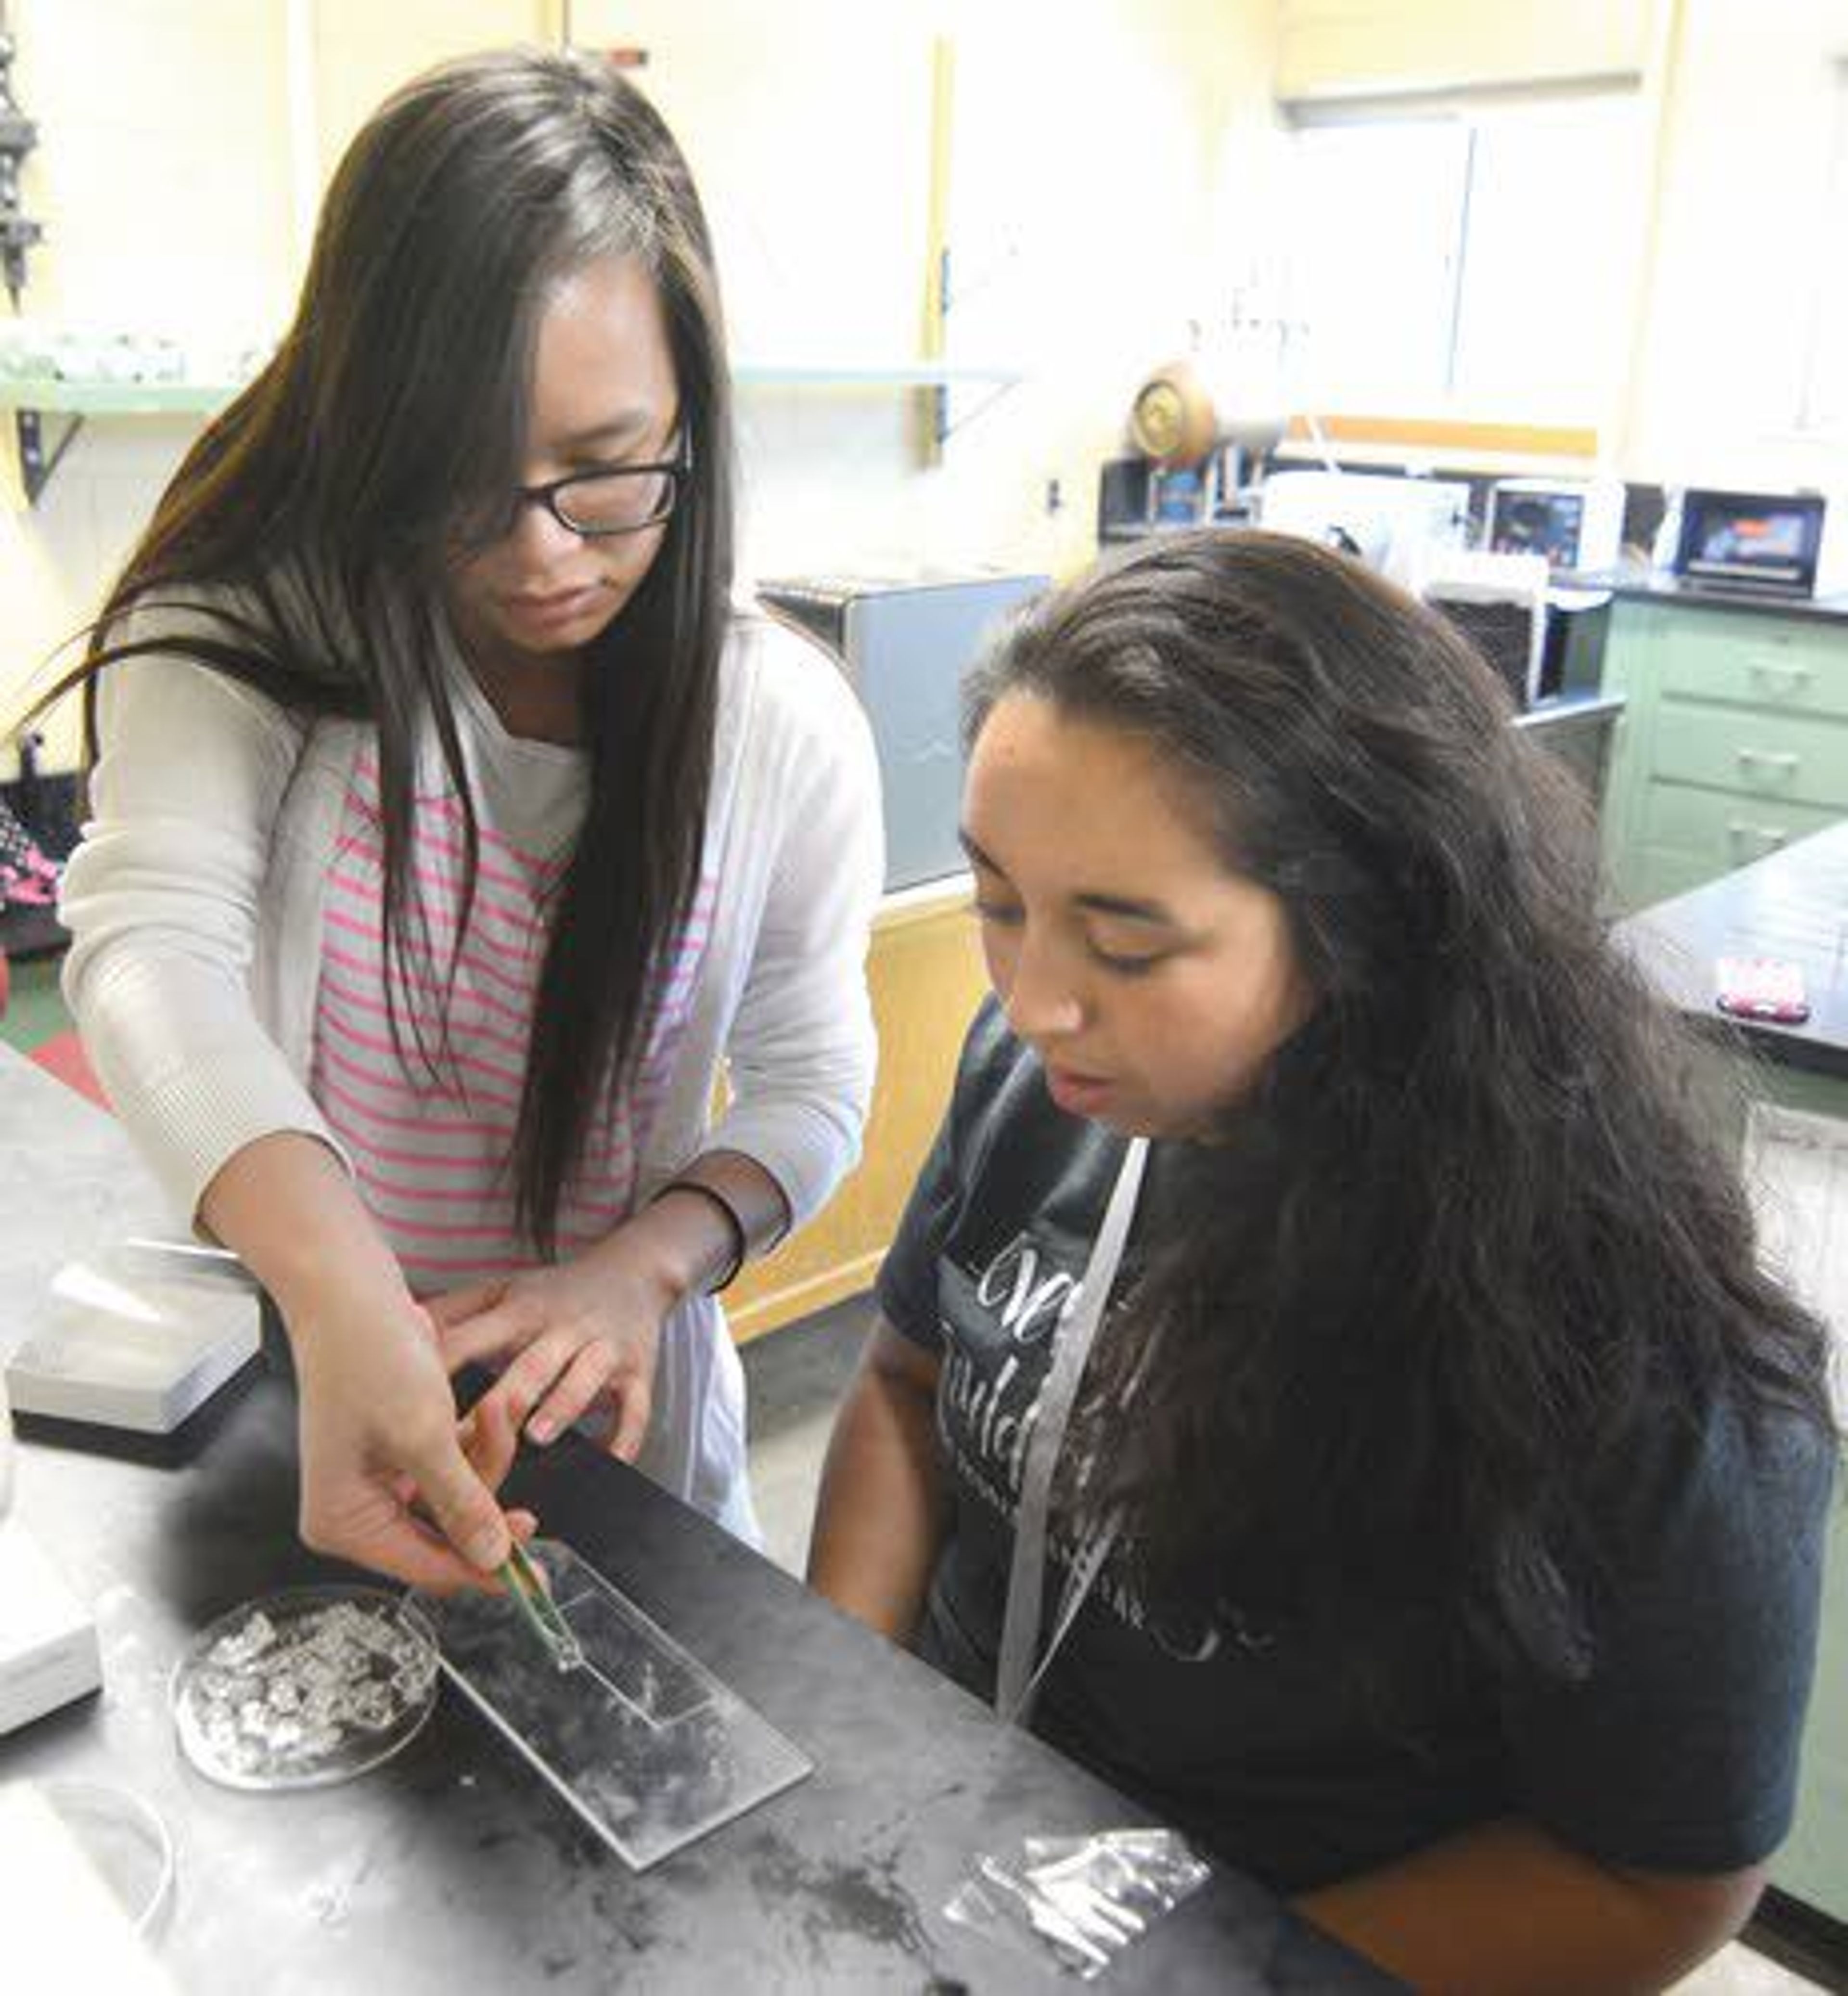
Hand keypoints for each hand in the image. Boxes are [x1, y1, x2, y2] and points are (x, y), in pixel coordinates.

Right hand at [292, 1292, 527, 1593]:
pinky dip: (475, 1440)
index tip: (534, 1577)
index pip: (425, 1568)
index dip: (483, 1570)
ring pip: (457, 1496)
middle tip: (508, 1444)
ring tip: (494, 1408)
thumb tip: (492, 1557)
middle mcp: (355, 1507)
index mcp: (343, 1520)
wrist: (350, 1291)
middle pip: (444, 1533)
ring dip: (486, 1455)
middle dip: (486, 1487)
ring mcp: (377, 1479)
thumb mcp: (425, 1437)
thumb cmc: (369, 1356)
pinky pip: (451, 1465)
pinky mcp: (397, 1449)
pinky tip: (485, 1408)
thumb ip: (462, 1504)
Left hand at [430, 1230, 683, 1460]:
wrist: (634, 1273)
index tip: (407, 1408)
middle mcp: (562, 1328)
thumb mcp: (502, 1290)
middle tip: (469, 1436)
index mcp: (519, 1312)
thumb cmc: (555, 1294)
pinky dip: (625, 1436)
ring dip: (562, 1406)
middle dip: (503, 1397)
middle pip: (531, 1361)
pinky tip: (611, 1460)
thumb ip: (451, 1312)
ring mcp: (604, 1349)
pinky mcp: (639, 1371)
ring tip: (537, 1435)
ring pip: (585, 1377)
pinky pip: (636, 1407)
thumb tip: (396, 1331)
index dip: (438, 1372)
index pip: (472, 1340)